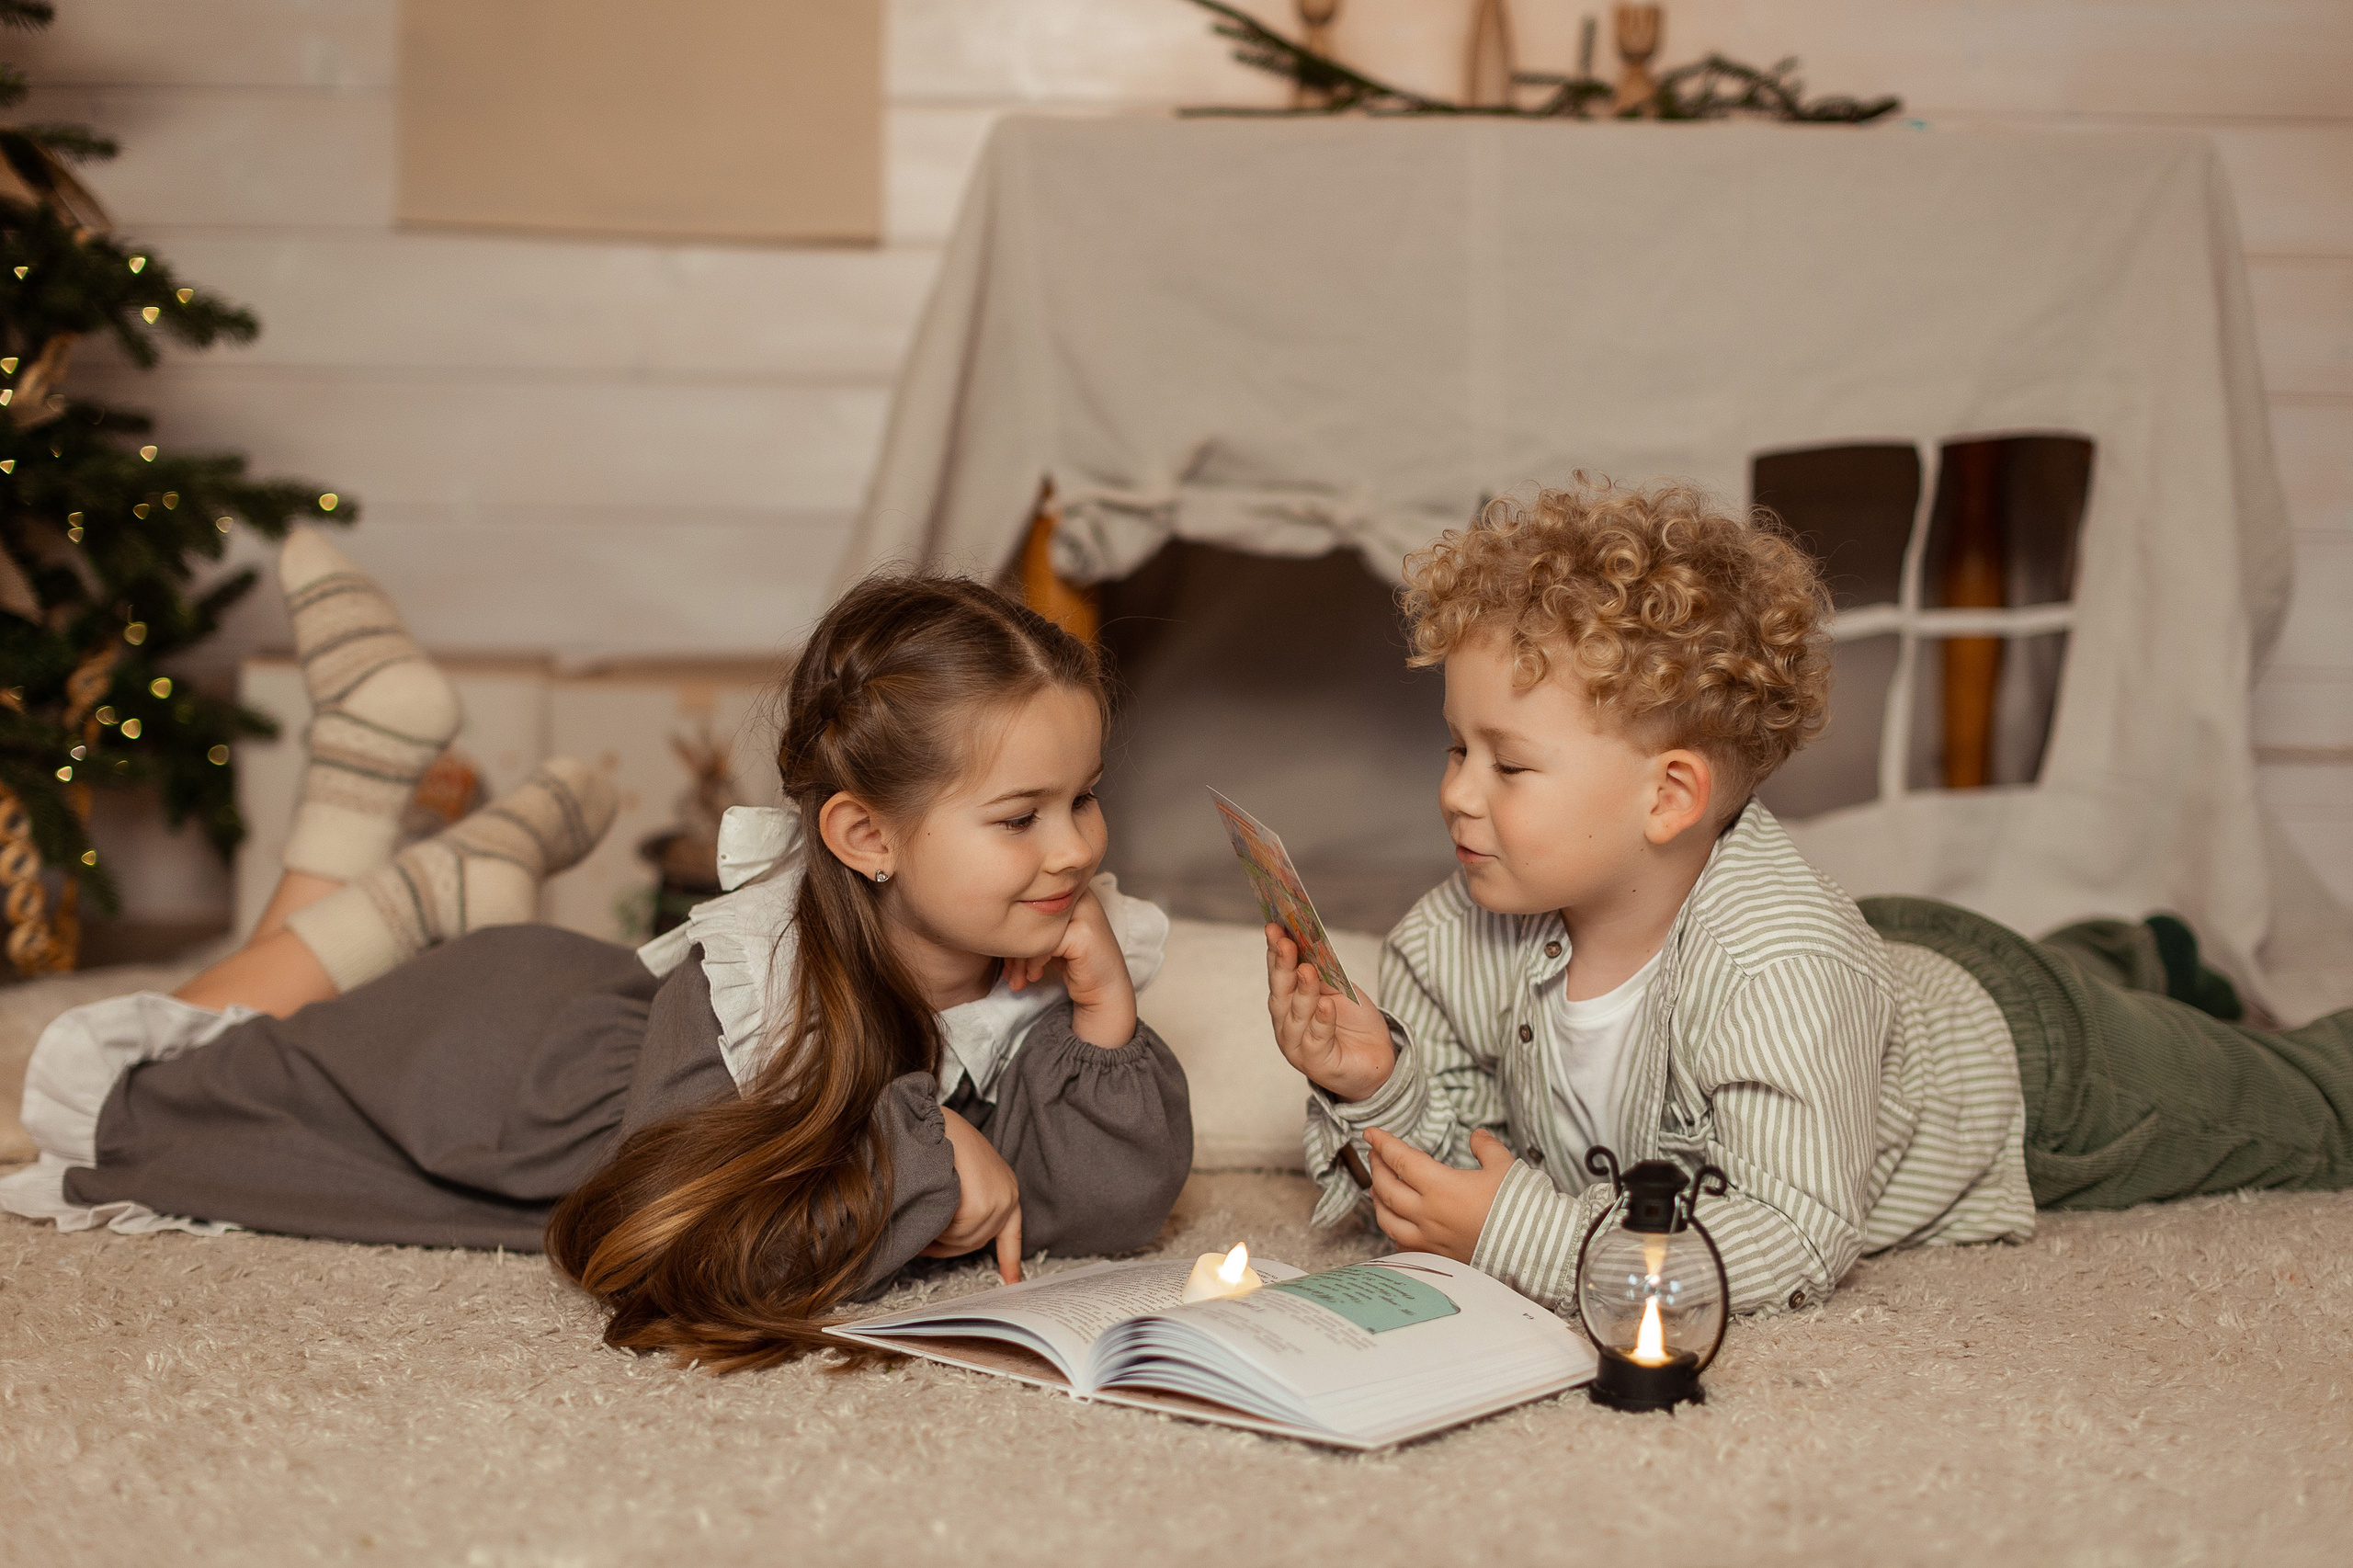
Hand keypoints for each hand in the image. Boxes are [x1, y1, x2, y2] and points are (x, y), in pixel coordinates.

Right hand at [921, 1107, 1023, 1282]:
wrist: (933, 1119)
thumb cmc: (940, 1144)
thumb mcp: (961, 1176)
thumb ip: (963, 1204)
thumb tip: (944, 1237)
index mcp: (1005, 1189)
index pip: (1012, 1234)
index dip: (1010, 1261)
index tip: (1012, 1283)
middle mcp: (1008, 1196)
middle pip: (975, 1243)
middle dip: (945, 1245)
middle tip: (923, 1241)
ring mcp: (998, 1201)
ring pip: (961, 1240)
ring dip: (937, 1233)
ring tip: (923, 1212)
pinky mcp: (982, 1204)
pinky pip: (952, 1231)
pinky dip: (935, 1225)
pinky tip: (928, 1205)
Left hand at [1005, 887, 1137, 1046]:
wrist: (1103, 989)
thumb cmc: (1070, 963)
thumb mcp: (1042, 939)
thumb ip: (1023, 924)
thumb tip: (983, 926)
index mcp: (1063, 889)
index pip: (1024, 899)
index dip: (1009, 929)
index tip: (1004, 960)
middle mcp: (1075, 894)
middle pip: (1028, 911)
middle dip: (1011, 946)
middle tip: (1008, 972)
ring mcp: (1082, 911)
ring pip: (1035, 927)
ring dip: (1020, 956)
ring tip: (1018, 978)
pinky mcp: (1084, 933)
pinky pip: (1046, 942)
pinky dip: (1035, 960)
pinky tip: (1035, 975)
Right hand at [1265, 924, 1394, 1101]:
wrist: (1377, 1057)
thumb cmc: (1353, 1022)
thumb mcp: (1337, 990)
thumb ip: (1322, 974)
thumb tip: (1309, 944)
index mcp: (1288, 1005)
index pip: (1278, 976)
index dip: (1275, 952)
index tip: (1274, 927)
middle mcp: (1286, 1025)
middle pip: (1281, 994)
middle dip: (1282, 966)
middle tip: (1285, 942)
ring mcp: (1298, 1047)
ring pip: (1296, 1016)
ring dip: (1302, 992)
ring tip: (1308, 970)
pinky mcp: (1317, 1064)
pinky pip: (1317, 1040)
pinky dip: (1321, 1022)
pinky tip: (1326, 1006)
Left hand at [1361, 1127, 1515, 1262]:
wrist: (1533, 1251)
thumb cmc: (1518, 1207)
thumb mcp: (1504, 1166)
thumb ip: (1486, 1148)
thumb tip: (1477, 1136)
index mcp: (1440, 1187)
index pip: (1401, 1160)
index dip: (1383, 1144)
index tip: (1370, 1133)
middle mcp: (1428, 1214)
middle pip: (1387, 1188)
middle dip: (1377, 1168)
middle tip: (1375, 1155)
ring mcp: (1429, 1239)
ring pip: (1387, 1219)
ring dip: (1378, 1200)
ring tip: (1377, 1187)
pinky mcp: (1437, 1257)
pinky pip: (1402, 1244)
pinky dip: (1393, 1229)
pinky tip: (1395, 1222)